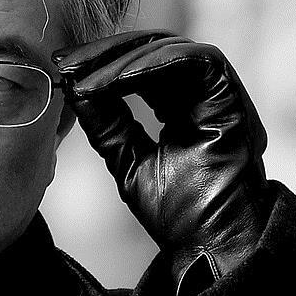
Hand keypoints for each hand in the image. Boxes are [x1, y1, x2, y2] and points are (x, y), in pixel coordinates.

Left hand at [53, 30, 271, 295]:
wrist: (211, 246)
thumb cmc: (178, 215)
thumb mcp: (128, 161)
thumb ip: (108, 124)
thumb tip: (75, 87)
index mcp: (185, 109)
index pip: (143, 70)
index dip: (102, 63)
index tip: (62, 66)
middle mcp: (206, 96)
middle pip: (155, 51)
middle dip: (107, 53)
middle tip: (67, 62)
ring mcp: (222, 94)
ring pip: (171, 49)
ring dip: (123, 59)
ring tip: (84, 75)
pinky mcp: (233, 95)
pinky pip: (194, 60)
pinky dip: (153, 63)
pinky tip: (115, 77)